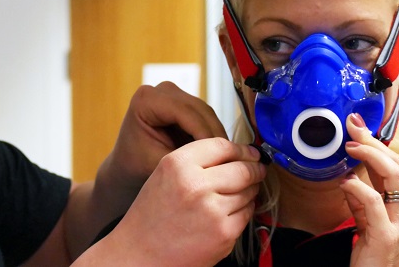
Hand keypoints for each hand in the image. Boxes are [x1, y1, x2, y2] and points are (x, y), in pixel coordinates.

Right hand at [98, 138, 266, 265]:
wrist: (140, 253)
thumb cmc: (152, 215)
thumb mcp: (165, 175)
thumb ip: (197, 161)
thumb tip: (238, 154)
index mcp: (177, 164)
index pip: (222, 146)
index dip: (242, 149)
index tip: (251, 152)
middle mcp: (195, 184)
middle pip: (242, 168)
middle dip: (255, 169)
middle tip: (258, 170)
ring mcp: (212, 210)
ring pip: (248, 192)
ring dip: (249, 192)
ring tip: (234, 196)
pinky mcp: (224, 233)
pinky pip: (247, 214)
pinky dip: (243, 212)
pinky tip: (227, 214)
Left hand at [103, 81, 230, 192]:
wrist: (127, 166)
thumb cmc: (136, 166)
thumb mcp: (161, 163)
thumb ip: (187, 158)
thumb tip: (221, 159)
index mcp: (147, 99)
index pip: (187, 113)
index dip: (207, 136)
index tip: (222, 158)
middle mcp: (161, 90)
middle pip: (200, 110)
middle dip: (216, 137)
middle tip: (233, 160)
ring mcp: (173, 94)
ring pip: (207, 114)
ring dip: (218, 136)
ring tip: (231, 159)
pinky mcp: (184, 103)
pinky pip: (206, 118)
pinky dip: (214, 135)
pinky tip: (223, 154)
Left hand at [341, 113, 398, 266]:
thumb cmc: (370, 257)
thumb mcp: (364, 222)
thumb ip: (360, 201)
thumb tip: (349, 177)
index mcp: (395, 206)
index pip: (391, 165)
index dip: (375, 143)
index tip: (357, 125)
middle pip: (396, 165)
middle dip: (375, 142)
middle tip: (353, 126)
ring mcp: (396, 222)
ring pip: (394, 178)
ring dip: (371, 156)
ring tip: (350, 146)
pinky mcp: (385, 236)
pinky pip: (375, 204)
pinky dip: (359, 188)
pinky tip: (346, 182)